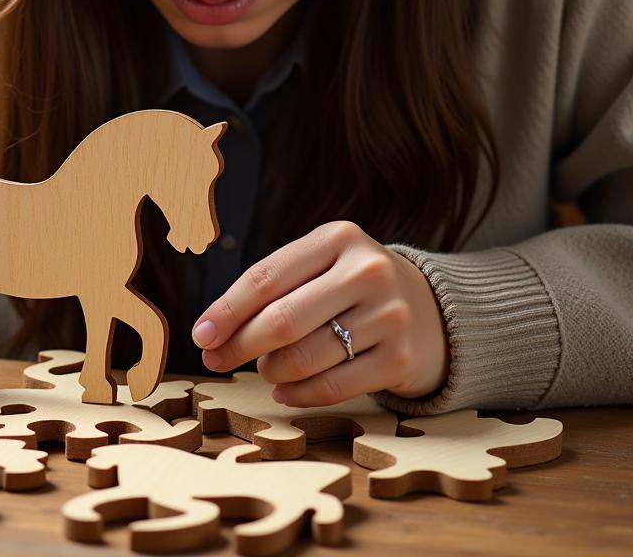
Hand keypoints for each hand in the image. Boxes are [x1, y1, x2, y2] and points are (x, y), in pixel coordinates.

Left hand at [191, 221, 448, 405]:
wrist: (431, 308)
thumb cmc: (352, 286)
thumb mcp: (322, 264)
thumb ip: (274, 286)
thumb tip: (213, 330)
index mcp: (338, 238)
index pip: (267, 277)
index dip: (226, 309)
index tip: (200, 335)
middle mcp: (367, 270)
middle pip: (282, 319)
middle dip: (240, 345)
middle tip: (216, 359)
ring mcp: (389, 315)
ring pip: (304, 357)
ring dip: (271, 370)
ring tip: (265, 368)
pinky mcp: (401, 358)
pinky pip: (332, 387)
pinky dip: (297, 394)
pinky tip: (283, 390)